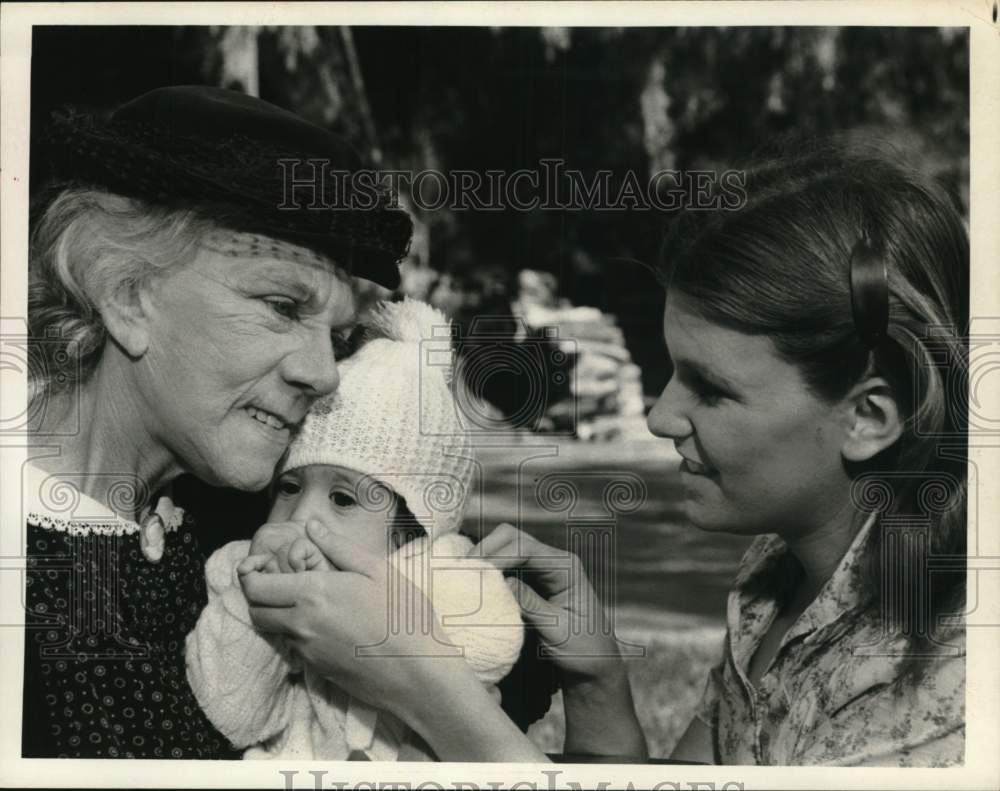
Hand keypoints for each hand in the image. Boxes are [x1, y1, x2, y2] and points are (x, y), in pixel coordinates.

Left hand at [240, 519, 464, 710]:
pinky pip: (294, 647)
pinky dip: (298, 633)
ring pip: (272, 630)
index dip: (250, 573)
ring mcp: (306, 651)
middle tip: (280, 580)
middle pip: (255, 610)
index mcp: (313, 593)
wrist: (418, 672)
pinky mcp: (316, 670)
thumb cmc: (403, 615)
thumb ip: (338, 547)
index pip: (255, 586)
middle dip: (259, 594)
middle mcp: (300, 624)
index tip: (262, 563)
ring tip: (305, 601)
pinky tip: (327, 625)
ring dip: (277, 614)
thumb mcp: (377, 570)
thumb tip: (311, 527)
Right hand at [475, 522, 624, 683]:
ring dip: (486, 556)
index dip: (499, 556)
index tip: (476, 572)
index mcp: (566, 567)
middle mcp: (555, 560)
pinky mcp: (533, 579)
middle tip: (465, 570)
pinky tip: (477, 581)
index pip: (527, 549)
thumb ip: (531, 605)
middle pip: (514, 537)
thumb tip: (503, 581)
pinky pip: (508, 563)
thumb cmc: (582, 648)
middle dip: (488, 548)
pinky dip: (490, 568)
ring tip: (466, 575)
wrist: (594, 663)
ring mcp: (543, 567)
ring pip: (507, 546)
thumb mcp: (556, 629)